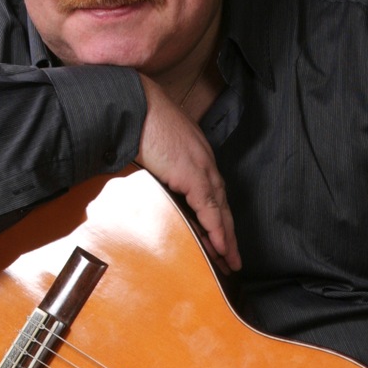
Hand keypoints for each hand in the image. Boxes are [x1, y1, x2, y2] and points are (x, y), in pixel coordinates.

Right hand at [136, 75, 241, 272]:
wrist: (135, 104)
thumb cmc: (137, 120)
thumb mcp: (152, 147)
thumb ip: (157, 166)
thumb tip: (150, 179)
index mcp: (196, 156)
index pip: (211, 193)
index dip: (217, 217)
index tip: (219, 238)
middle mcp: (204, 163)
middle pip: (221, 206)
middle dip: (228, 234)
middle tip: (232, 259)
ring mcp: (202, 169)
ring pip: (220, 212)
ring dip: (227, 240)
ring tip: (231, 262)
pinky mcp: (195, 176)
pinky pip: (210, 211)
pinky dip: (217, 232)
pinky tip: (222, 249)